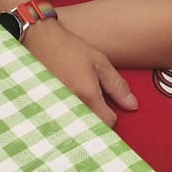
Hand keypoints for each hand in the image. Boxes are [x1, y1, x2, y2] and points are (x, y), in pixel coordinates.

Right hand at [21, 20, 136, 123]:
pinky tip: (65, 108)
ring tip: (79, 106)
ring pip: (75, 129)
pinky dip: (65, 120)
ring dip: (81, 123)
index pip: (108, 123)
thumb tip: (132, 105)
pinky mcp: (43, 110)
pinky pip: (60, 124)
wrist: (39, 41)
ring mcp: (55, 110)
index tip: (108, 106)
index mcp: (87, 95)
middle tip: (94, 107)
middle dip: (96, 122)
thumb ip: (117, 85)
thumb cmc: (69, 49)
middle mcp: (71, 106)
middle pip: (91, 130)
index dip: (112, 115)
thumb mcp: (99, 62)